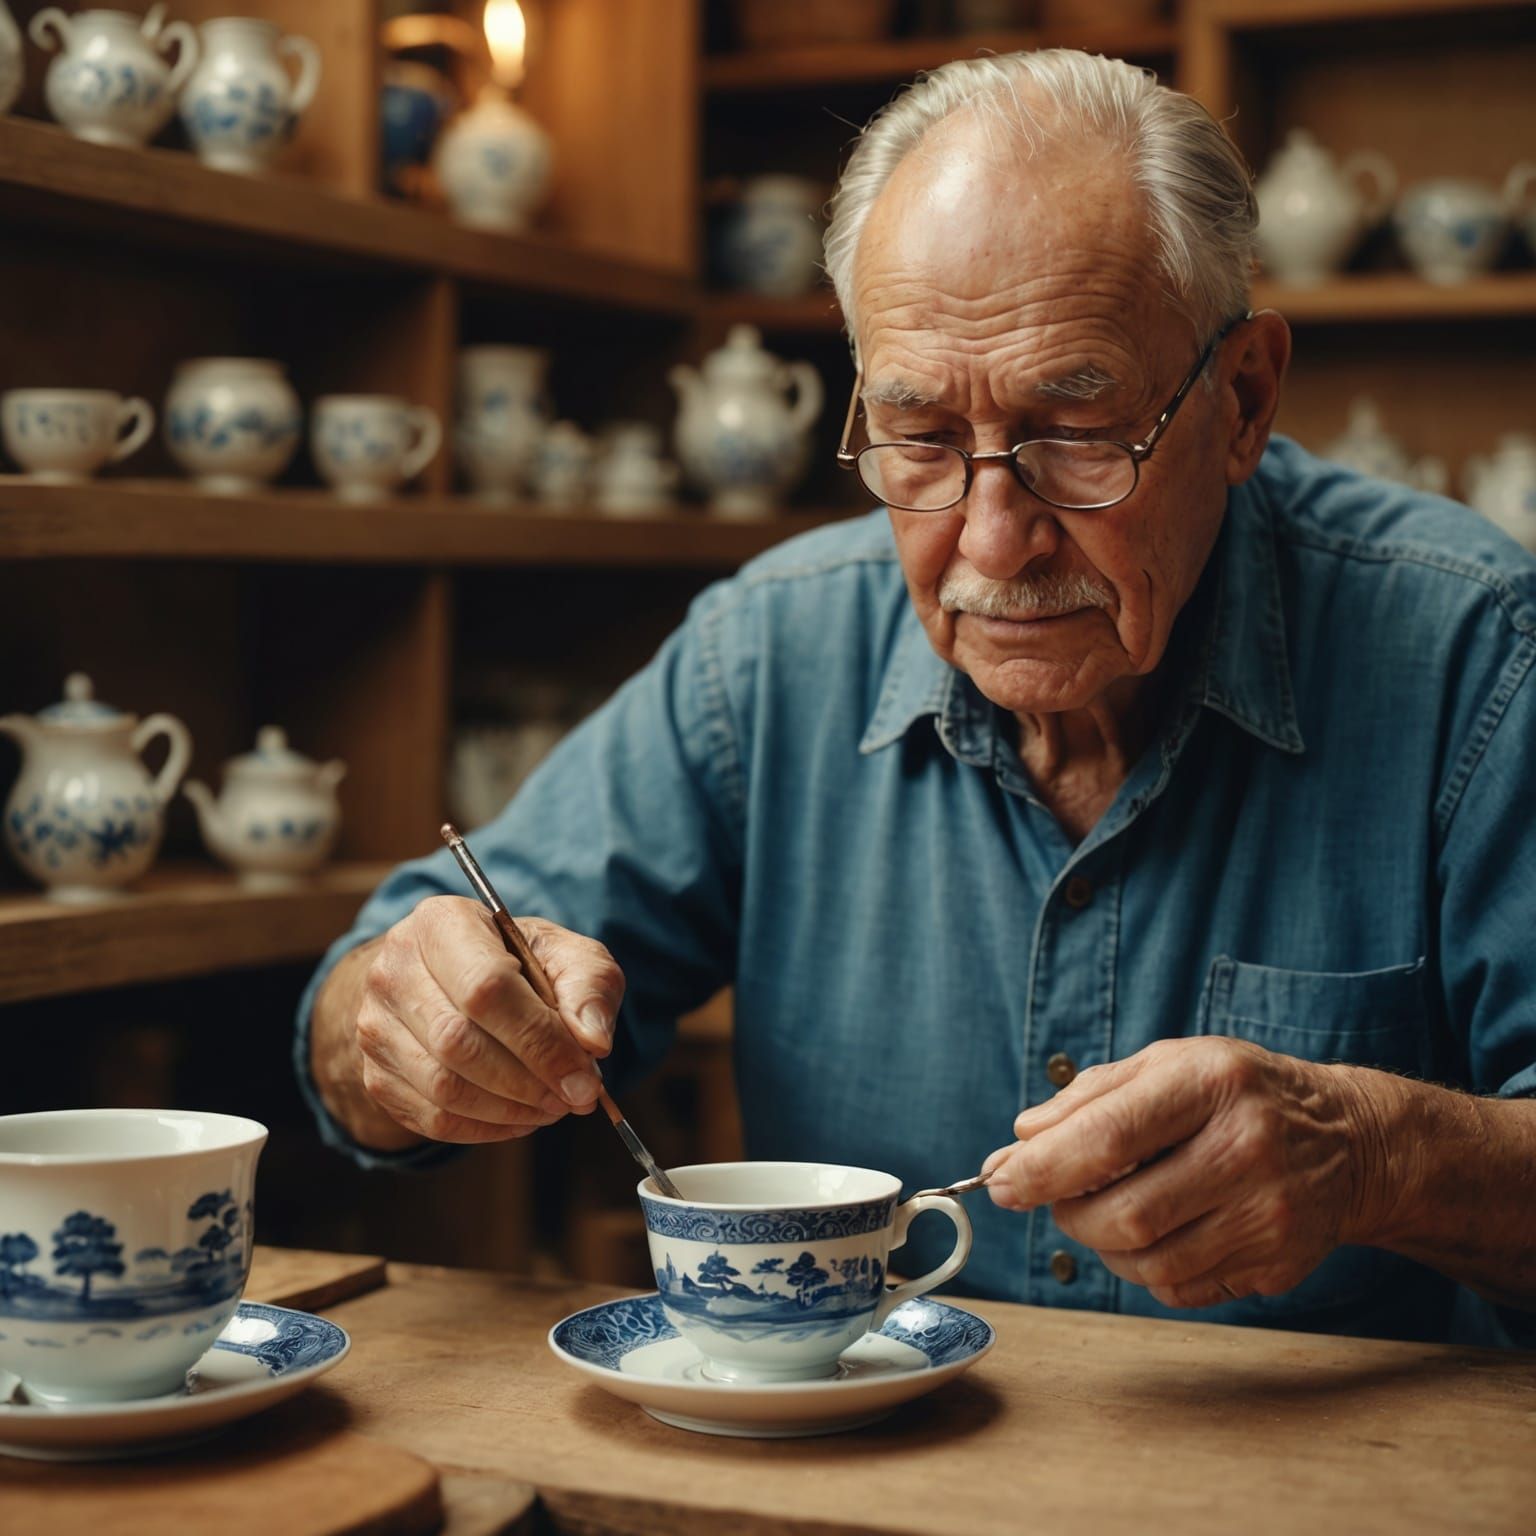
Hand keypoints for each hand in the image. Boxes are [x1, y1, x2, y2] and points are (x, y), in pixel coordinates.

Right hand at [354, 895, 625, 1143]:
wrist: (449, 979)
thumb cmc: (517, 963)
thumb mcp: (564, 954)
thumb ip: (588, 987)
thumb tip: (594, 1041)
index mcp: (441, 922)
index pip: (486, 987)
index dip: (539, 1039)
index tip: (585, 1076)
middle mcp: (394, 969)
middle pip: (458, 1042)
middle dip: (528, 1081)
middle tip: (576, 1097)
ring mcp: (374, 1024)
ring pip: (442, 1087)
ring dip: (510, 1109)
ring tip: (554, 1106)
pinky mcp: (374, 1072)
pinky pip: (430, 1118)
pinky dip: (486, 1129)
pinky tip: (521, 1116)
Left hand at [981, 1038, 1386, 1307]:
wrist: (1350, 1141)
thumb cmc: (1239, 1094)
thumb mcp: (1170, 1064)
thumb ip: (1090, 1097)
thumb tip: (1021, 1139)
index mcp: (1210, 1083)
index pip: (1107, 1137)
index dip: (1041, 1168)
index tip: (999, 1181)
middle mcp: (1246, 1148)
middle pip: (1123, 1213)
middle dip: (1067, 1213)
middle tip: (1058, 1197)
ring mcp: (1268, 1214)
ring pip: (1146, 1262)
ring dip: (1102, 1244)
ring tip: (1107, 1210)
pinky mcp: (1277, 1265)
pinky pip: (1178, 1289)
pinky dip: (1145, 1268)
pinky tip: (1158, 1233)